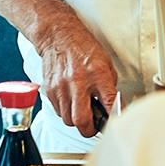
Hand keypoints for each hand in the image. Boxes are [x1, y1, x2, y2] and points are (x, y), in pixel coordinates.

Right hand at [33, 13, 117, 136]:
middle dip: (89, 129)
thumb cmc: (83, 48)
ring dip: (76, 120)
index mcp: (97, 74)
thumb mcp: (105, 63)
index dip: (113, 118)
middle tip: (93, 127)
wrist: (59, 36)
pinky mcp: (50, 90)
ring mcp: (61, 87)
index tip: (114, 123)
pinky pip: (58, 111)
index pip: (109, 104)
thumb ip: (109, 86)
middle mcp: (78, 82)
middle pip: (81, 121)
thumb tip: (113, 106)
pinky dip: (66, 111)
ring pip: (68, 120)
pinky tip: (71, 102)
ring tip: (82, 111)